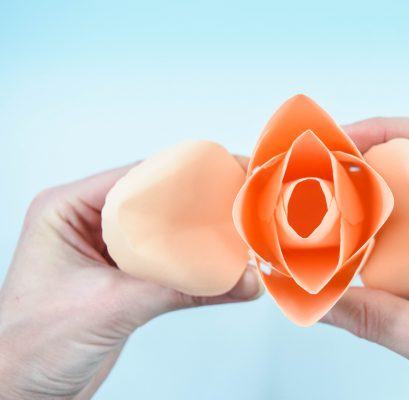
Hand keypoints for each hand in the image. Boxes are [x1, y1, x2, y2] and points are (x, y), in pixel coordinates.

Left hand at [0, 162, 261, 399]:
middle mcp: (87, 225)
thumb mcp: (107, 306)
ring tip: (240, 240)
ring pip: (165, 236)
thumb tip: (235, 278)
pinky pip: (167, 266)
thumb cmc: (25, 349)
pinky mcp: (123, 281)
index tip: (224, 174)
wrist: (20, 396)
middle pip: (156, 205)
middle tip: (241, 206)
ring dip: (201, 243)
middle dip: (199, 209)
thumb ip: (176, 289)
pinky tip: (223, 274)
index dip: (184, 177)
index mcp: (67, 210)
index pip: (136, 180)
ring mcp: (107, 254)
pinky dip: (195, 270)